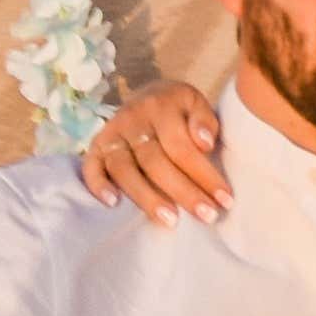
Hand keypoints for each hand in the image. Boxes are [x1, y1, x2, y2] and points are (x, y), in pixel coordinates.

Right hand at [71, 80, 227, 222]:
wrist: (146, 95)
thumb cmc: (177, 108)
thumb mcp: (196, 102)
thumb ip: (204, 120)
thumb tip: (205, 143)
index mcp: (160, 106)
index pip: (182, 146)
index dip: (204, 175)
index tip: (224, 200)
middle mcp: (132, 120)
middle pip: (155, 161)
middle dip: (183, 192)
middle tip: (206, 216)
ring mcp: (111, 134)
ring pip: (124, 169)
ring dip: (146, 197)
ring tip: (170, 221)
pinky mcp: (95, 147)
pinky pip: (91, 167)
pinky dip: (98, 185)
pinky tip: (113, 204)